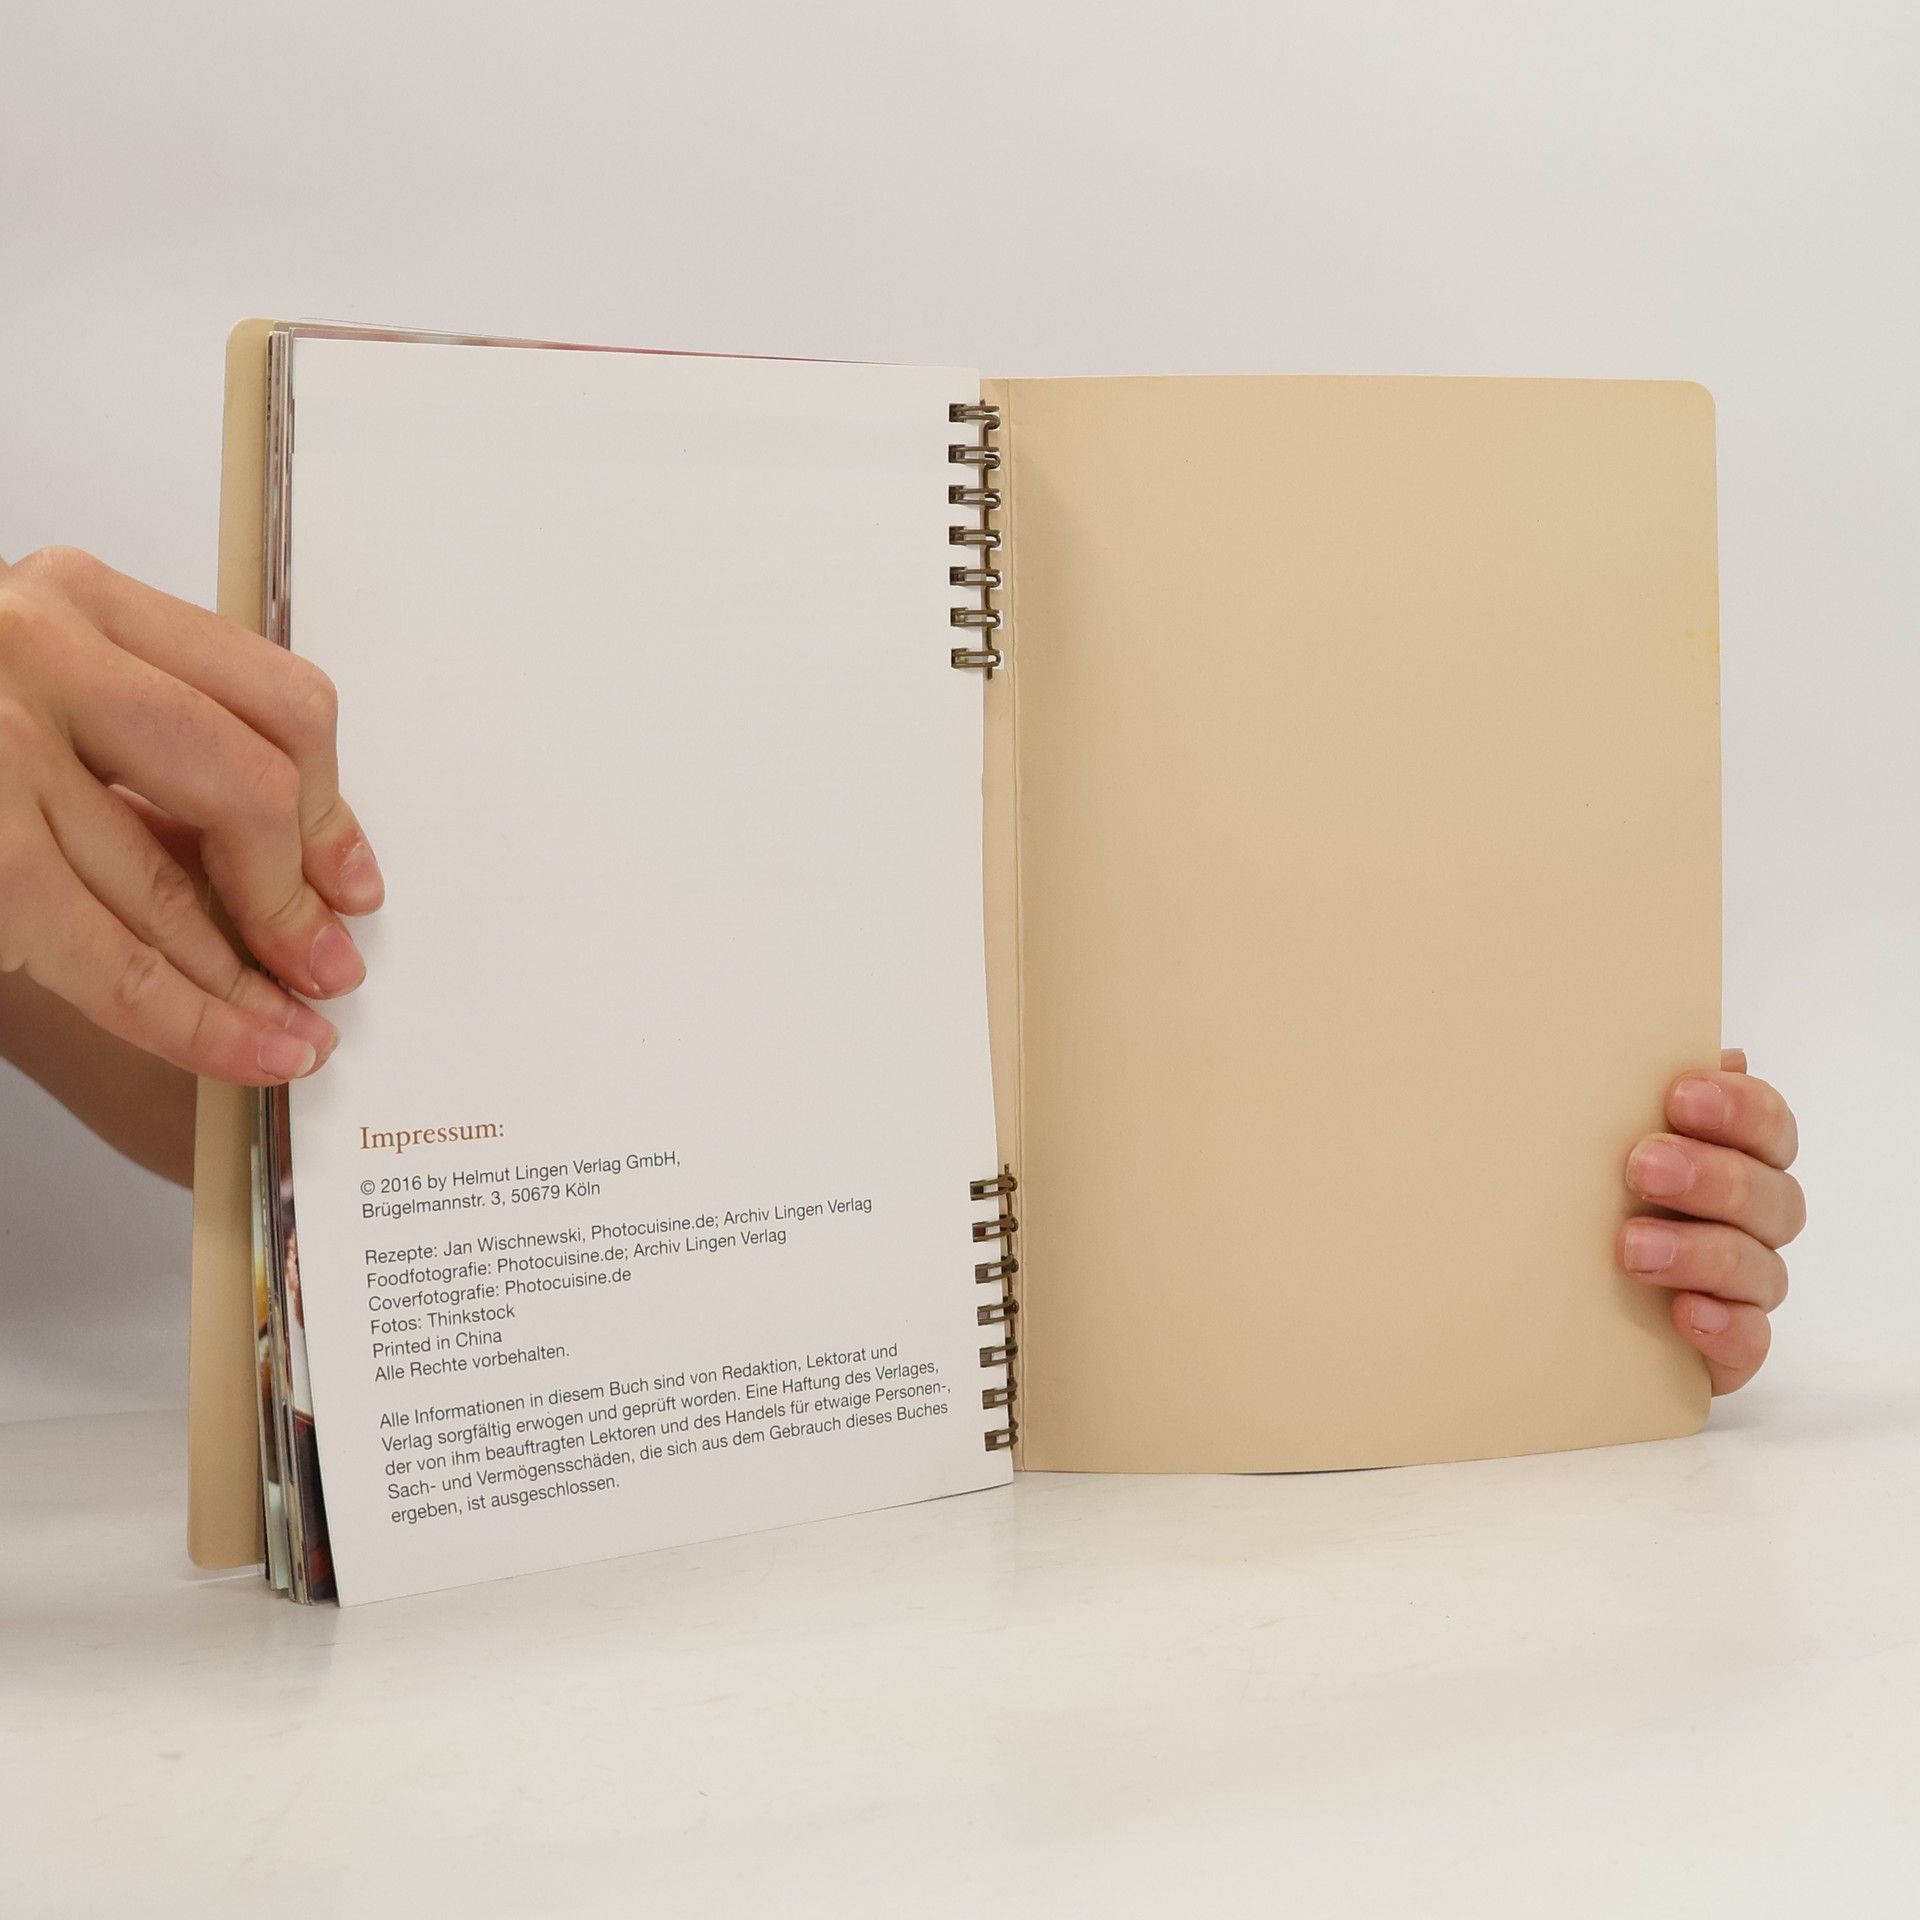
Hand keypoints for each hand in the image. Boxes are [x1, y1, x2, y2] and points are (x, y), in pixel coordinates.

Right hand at [0, 546, 381, 1084]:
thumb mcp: (40, 697)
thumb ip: (140, 740)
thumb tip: (300, 860)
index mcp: (79, 599)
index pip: (276, 698)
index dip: (331, 806)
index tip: (351, 879)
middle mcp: (42, 648)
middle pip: (251, 782)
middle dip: (298, 894)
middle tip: (330, 967)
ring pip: (177, 884)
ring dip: (251, 978)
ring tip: (294, 1032)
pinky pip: (114, 956)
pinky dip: (193, 1020)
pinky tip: (245, 1051)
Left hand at [1618, 1048, 1803, 1394]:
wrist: (1551, 1294)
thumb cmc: (1590, 1193)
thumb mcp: (1595, 1137)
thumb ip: (1631, 1093)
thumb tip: (1686, 1048)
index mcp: (1733, 1156)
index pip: (1768, 1123)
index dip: (1738, 1108)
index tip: (1680, 1096)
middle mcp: (1750, 1219)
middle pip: (1772, 1195)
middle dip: (1712, 1177)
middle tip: (1643, 1167)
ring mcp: (1742, 1286)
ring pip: (1759, 1268)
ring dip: (1701, 1252)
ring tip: (1632, 1248)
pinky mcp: (1727, 1345)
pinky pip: (1750, 1341)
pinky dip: (1724, 1328)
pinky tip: (1685, 1313)